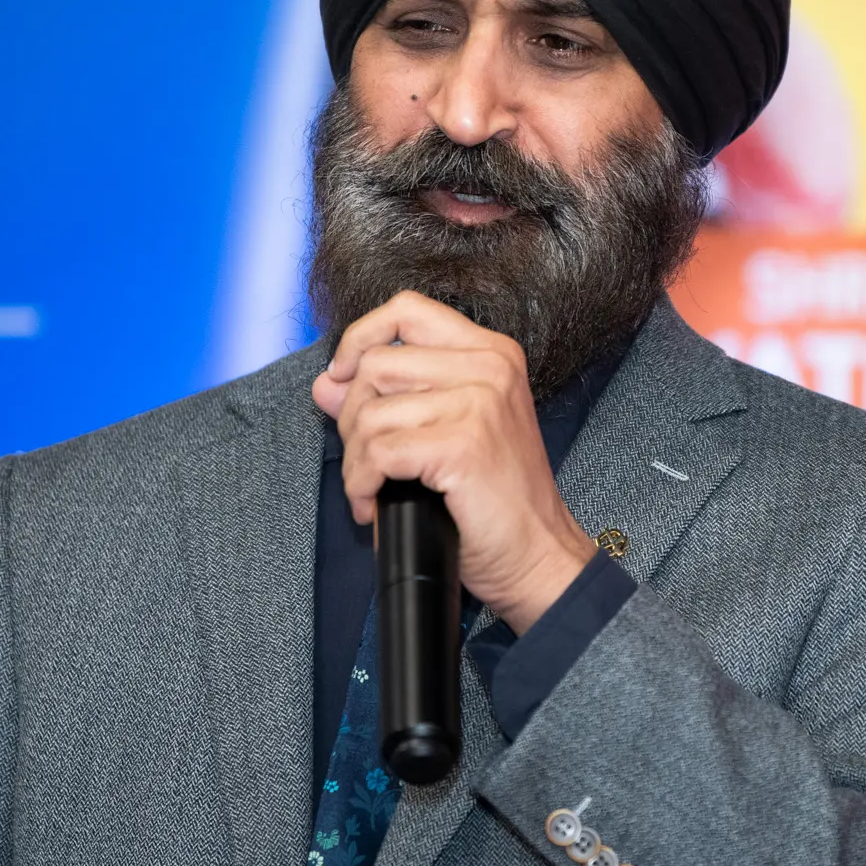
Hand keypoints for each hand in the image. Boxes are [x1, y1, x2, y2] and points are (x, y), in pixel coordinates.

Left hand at [312, 292, 595, 634]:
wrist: (537, 555)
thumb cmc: (496, 500)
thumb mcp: (446, 432)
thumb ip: (389, 397)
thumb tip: (327, 381)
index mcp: (491, 353)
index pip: (407, 309)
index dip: (361, 338)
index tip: (344, 376)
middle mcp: (490, 367)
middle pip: (377, 364)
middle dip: (353, 418)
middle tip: (368, 459)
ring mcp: (479, 403)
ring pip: (371, 412)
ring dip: (356, 460)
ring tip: (373, 488)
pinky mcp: (463, 444)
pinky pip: (378, 452)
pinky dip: (362, 484)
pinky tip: (374, 503)